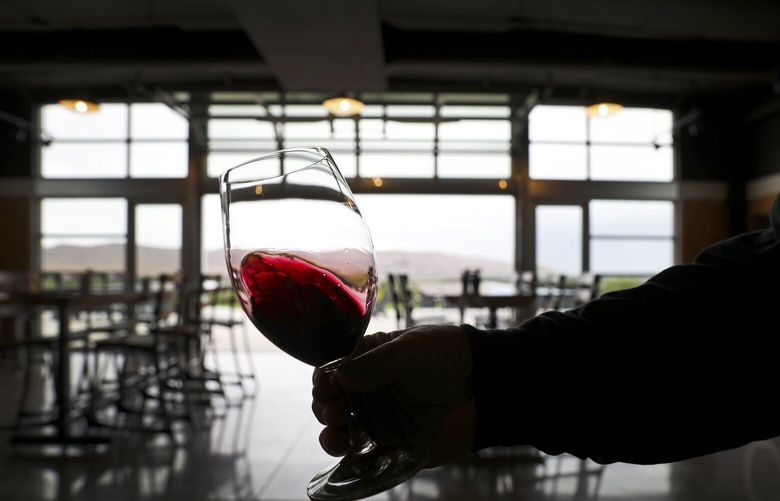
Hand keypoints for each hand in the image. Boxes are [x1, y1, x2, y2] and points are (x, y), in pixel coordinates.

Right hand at [312, 324, 475, 466]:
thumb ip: (375, 363)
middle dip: (325, 408)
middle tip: (332, 411)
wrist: (487, 388)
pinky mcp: (395, 446)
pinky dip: (349, 459)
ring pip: (343, 431)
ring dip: (331, 434)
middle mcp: (372, 390)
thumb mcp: (411, 349)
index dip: (324, 379)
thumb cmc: (449, 356)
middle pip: (334, 402)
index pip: (335, 369)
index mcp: (372, 360)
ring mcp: (382, 419)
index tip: (323, 388)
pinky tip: (344, 454)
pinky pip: (365, 456)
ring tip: (335, 435)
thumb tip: (339, 376)